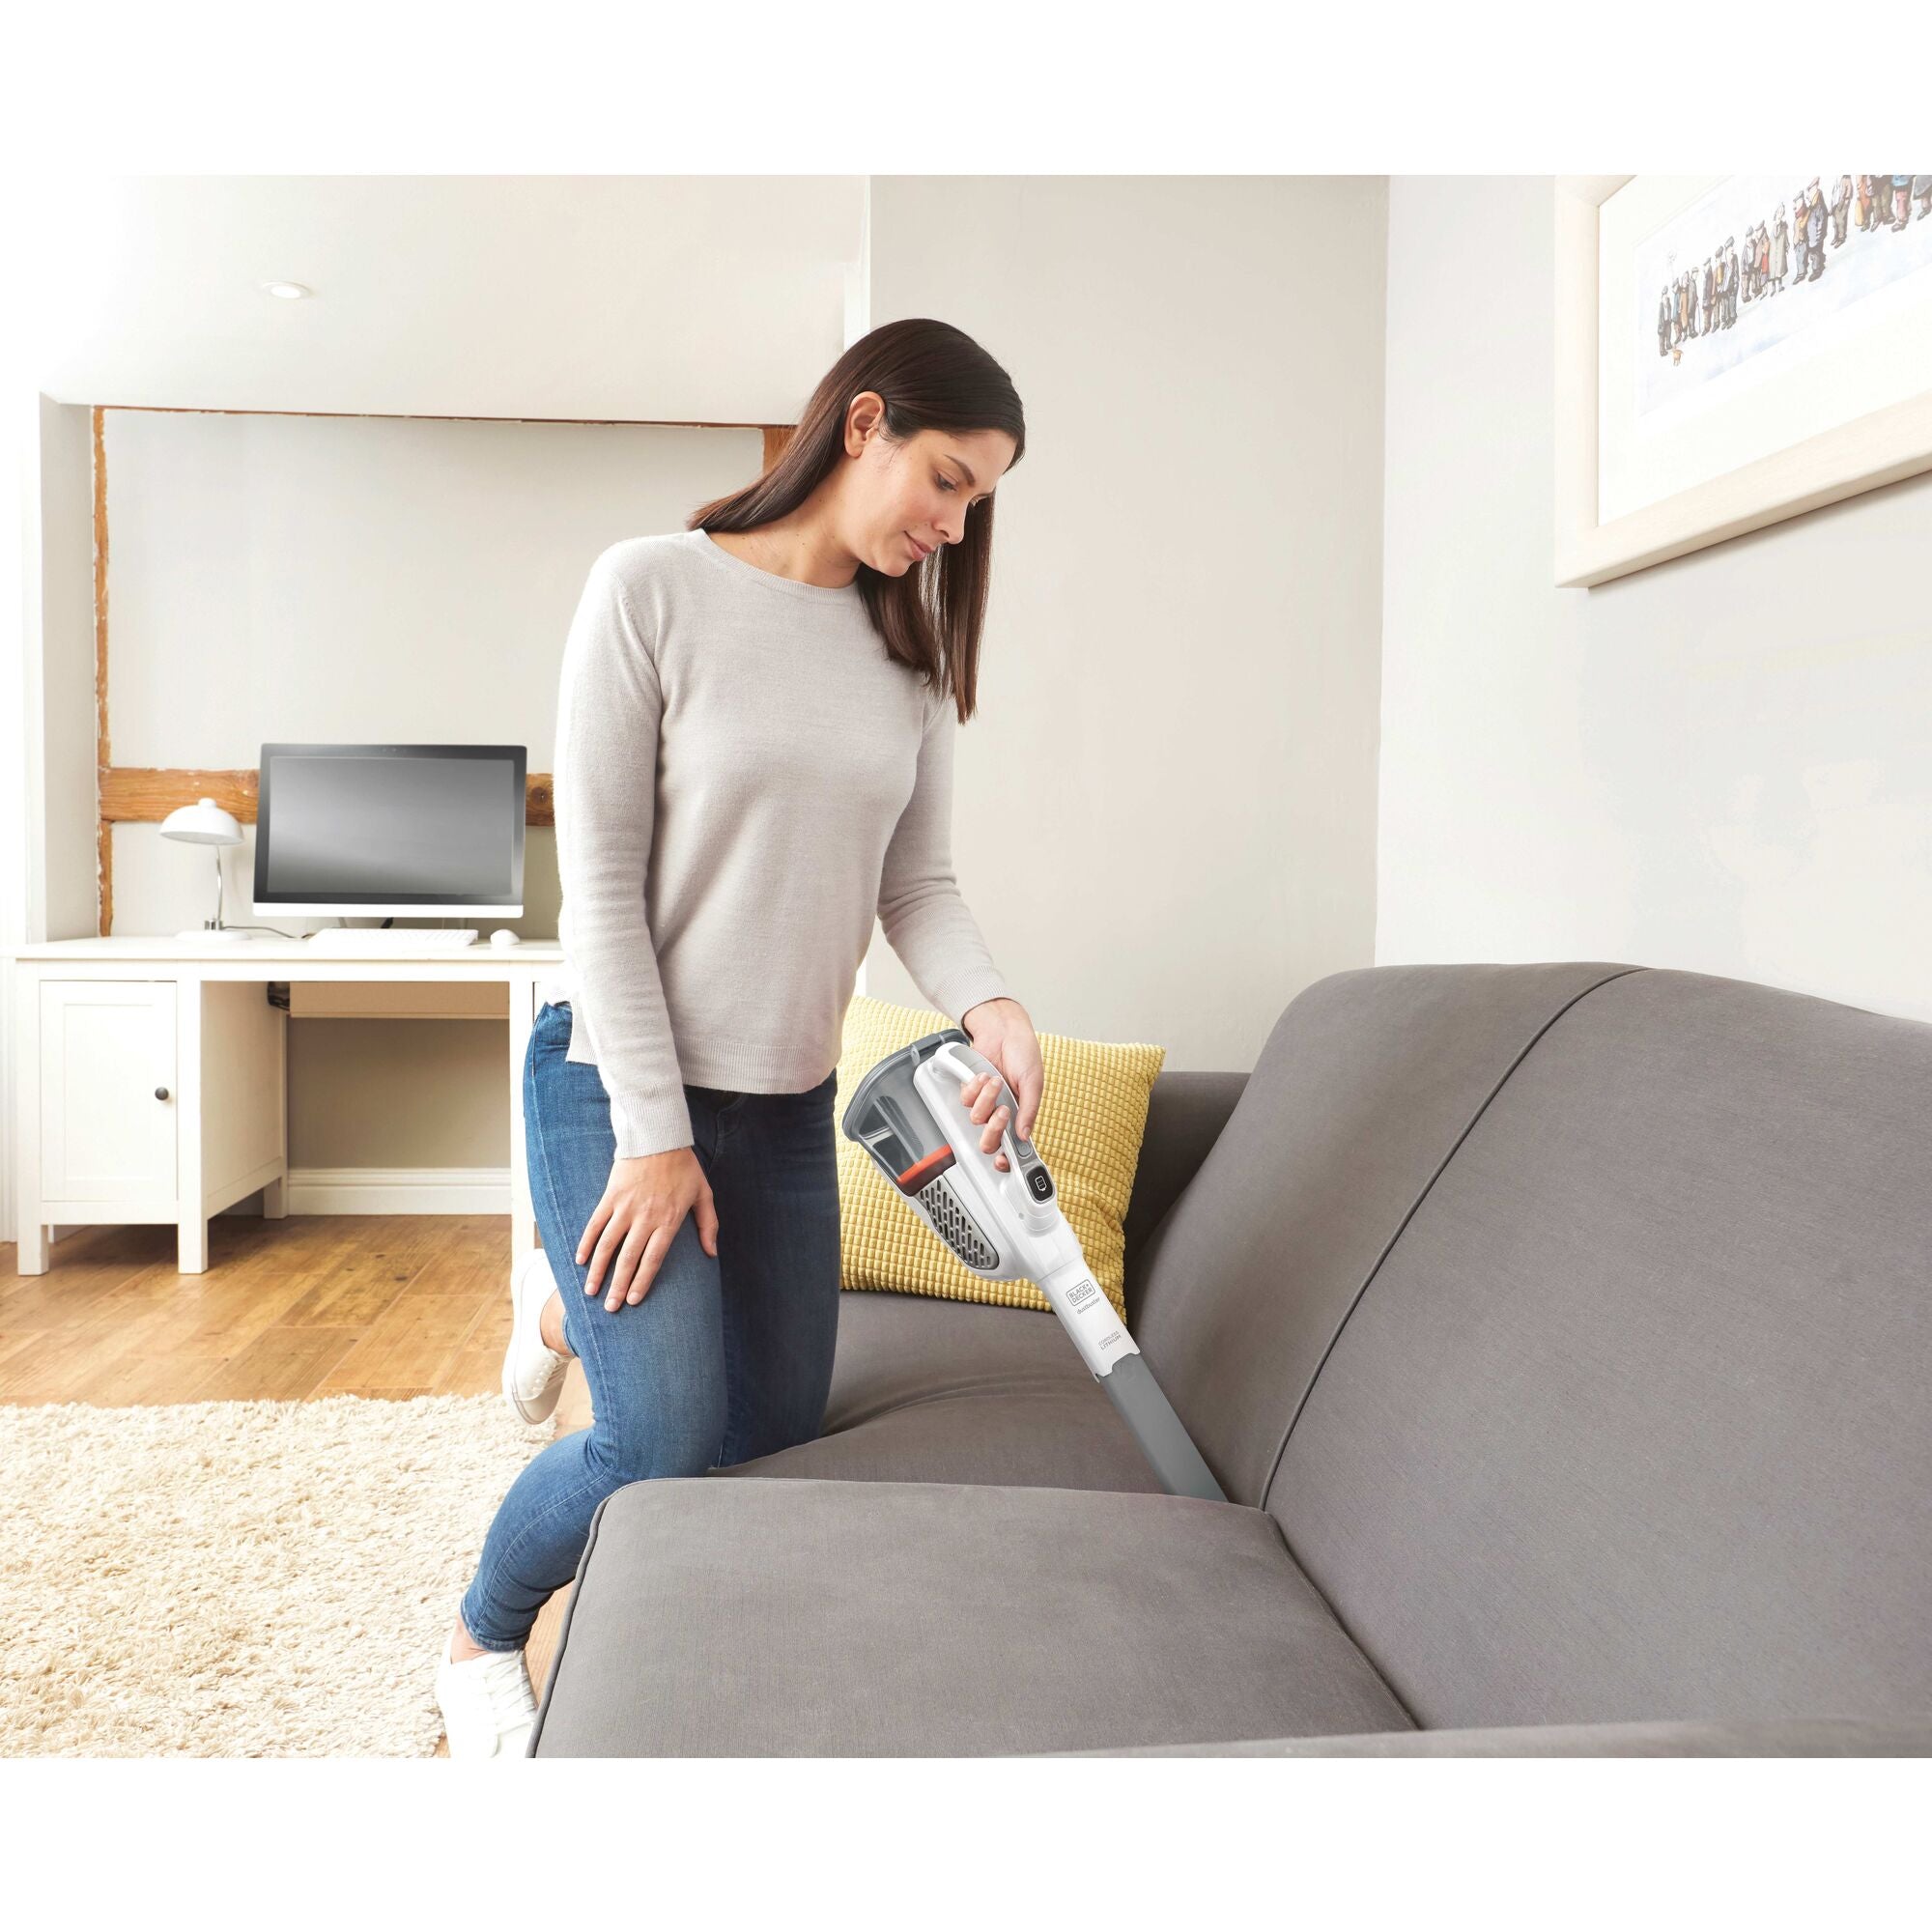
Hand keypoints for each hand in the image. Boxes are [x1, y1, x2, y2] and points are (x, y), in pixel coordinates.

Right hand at [576, 1147, 717, 1311]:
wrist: (659, 1137)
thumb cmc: (684, 1167)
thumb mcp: (703, 1194)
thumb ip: (708, 1225)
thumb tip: (711, 1253)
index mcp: (668, 1220)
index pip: (653, 1259)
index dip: (642, 1281)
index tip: (634, 1301)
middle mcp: (645, 1218)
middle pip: (628, 1258)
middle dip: (618, 1286)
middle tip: (611, 1308)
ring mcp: (625, 1207)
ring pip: (608, 1245)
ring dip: (599, 1271)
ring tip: (591, 1292)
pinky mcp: (610, 1197)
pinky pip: (595, 1224)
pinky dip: (587, 1243)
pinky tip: (581, 1260)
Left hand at [958, 996, 1042, 1172]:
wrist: (1003, 1029)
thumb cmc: (1024, 1053)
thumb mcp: (1034, 1082)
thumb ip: (1029, 1110)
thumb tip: (1024, 1135)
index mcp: (1021, 1115)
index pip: (1014, 1146)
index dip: (1008, 1160)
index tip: (1005, 1163)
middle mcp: (1002, 1113)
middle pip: (990, 1141)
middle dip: (994, 1129)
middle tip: (1002, 1111)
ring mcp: (986, 1103)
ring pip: (977, 1119)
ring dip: (986, 1099)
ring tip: (996, 1081)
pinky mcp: (971, 1090)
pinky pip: (966, 1100)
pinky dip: (975, 1087)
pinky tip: (984, 1075)